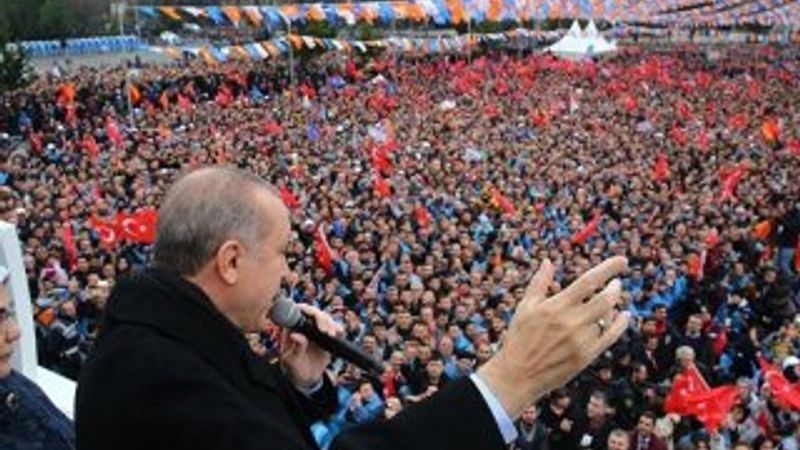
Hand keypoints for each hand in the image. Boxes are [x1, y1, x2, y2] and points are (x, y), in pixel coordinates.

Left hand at [280, 304, 342, 390]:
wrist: (306, 377)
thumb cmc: (293, 368)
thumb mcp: (291, 361)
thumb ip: (295, 349)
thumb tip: (295, 335)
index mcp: (291, 328)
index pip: (297, 311)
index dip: (306, 309)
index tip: (313, 317)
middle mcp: (304, 325)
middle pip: (313, 312)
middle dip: (321, 319)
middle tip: (325, 331)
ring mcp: (315, 330)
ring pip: (325, 318)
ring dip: (330, 324)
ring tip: (332, 335)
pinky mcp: (326, 336)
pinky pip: (333, 328)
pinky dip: (337, 328)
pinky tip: (339, 332)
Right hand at [478, 257, 628, 418]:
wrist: (518, 374)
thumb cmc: (519, 338)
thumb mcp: (525, 307)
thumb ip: (539, 283)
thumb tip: (548, 261)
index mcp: (556, 306)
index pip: (589, 281)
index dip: (608, 268)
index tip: (622, 260)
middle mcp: (571, 321)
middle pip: (605, 299)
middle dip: (615, 287)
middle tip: (617, 282)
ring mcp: (581, 340)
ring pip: (607, 317)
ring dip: (612, 305)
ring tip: (608, 301)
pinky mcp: (587, 356)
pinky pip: (610, 337)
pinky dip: (620, 325)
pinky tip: (625, 316)